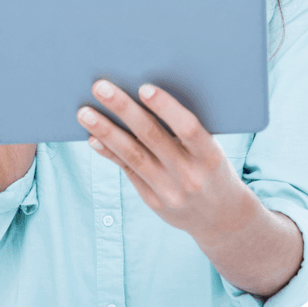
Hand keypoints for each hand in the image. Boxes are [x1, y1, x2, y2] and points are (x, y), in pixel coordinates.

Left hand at [76, 80, 249, 240]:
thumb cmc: (214, 170)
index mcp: (210, 156)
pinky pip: (128, 171)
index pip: (188, 128)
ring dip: (106, 131)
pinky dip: (110, 153)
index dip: (166, 108)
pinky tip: (93, 138)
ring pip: (133, 155)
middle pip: (151, 137)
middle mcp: (189, 175)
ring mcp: (169, 191)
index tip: (144, 87)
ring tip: (84, 113)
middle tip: (100, 87)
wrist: (223, 219)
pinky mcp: (153, 201)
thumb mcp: (213, 151)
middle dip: (124, 109)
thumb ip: (188, 132)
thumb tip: (146, 96)